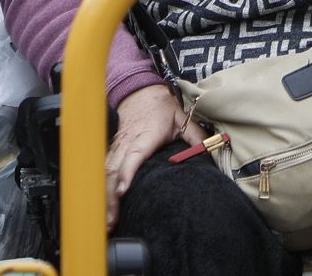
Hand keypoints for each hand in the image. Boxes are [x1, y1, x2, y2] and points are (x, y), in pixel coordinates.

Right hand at [106, 84, 206, 229]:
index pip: (133, 155)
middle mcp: (128, 142)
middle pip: (113, 170)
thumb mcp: (182, 119)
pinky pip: (103, 170)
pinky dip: (101, 188)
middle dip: (110, 196)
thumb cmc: (161, 107)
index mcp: (145, 135)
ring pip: (105, 172)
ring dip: (104, 196)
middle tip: (111, 220)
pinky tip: (103, 205)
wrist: (140, 91)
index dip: (126, 173)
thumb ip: (196, 137)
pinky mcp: (112, 150)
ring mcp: (118, 146)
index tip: (122, 191)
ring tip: (106, 220)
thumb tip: (210, 151)